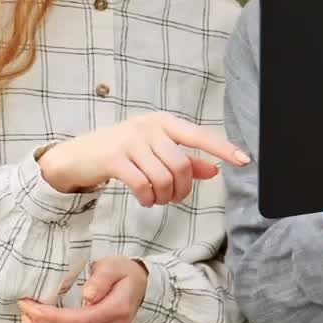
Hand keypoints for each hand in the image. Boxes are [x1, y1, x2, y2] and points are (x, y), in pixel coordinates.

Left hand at [19, 256, 147, 322]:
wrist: (138, 286)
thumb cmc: (123, 273)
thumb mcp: (114, 265)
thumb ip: (101, 278)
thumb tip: (88, 294)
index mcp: (117, 310)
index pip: (79, 321)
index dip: (51, 317)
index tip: (31, 305)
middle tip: (26, 310)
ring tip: (30, 321)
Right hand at [38, 111, 251, 205]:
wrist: (78, 155)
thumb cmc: (123, 152)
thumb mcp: (155, 151)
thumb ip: (185, 160)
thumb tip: (215, 169)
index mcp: (165, 122)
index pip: (201, 135)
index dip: (224, 148)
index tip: (245, 160)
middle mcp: (150, 127)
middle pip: (182, 165)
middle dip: (182, 190)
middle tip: (172, 198)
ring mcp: (131, 140)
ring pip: (164, 177)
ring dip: (164, 197)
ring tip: (156, 199)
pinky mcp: (114, 157)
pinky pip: (143, 185)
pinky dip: (148, 199)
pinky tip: (144, 199)